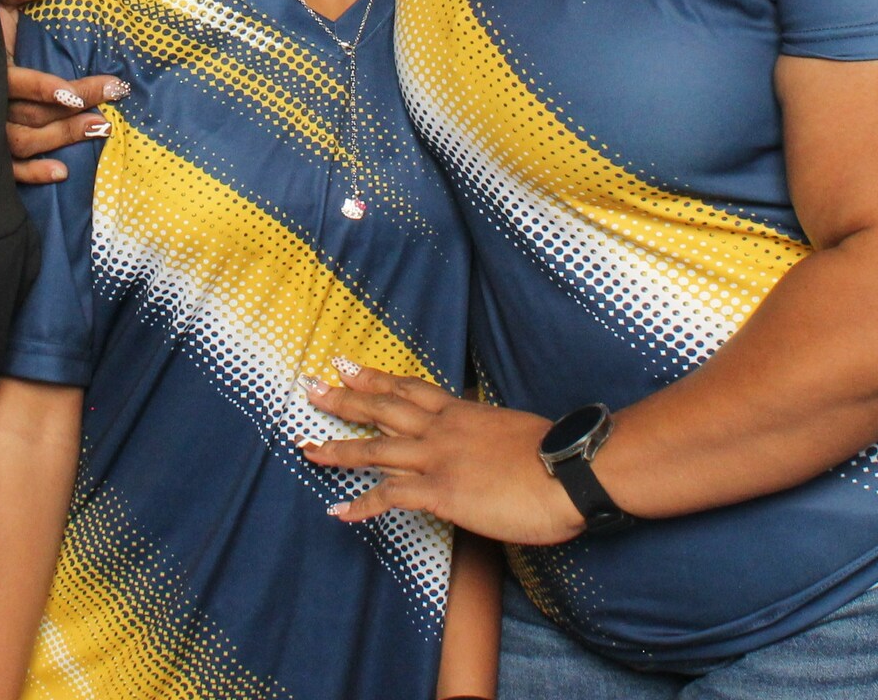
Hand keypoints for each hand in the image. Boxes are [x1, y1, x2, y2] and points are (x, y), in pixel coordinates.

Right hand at [0, 0, 123, 185]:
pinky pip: (5, 169)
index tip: (85, 92)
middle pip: (30, 117)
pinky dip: (32, 174)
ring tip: (99, 131)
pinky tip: (61, 173)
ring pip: (21, 144)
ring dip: (61, 141)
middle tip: (108, 108)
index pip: (21, 83)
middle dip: (71, 116)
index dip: (52, 90)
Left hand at [301, 364, 584, 545]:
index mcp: (463, 412)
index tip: (350, 366)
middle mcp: (443, 430)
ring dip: (337, 447)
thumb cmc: (556, 456)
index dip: (377, 378)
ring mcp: (438, 459)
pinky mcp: (441, 492)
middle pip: (382, 408)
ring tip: (306, 447)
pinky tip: (339, 510)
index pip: (410, 390)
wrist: (571, 470)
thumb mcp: (516, 431)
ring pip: (375, 449)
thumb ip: (490, 434)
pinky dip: (361, 504)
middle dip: (344, 398)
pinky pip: (390, 498)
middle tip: (312, 386)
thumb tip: (487, 443)